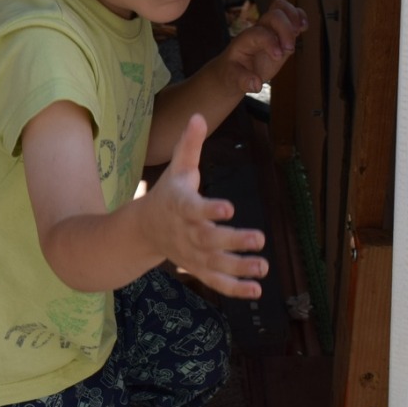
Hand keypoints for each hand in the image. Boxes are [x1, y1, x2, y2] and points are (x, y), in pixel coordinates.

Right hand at [139, 114, 268, 298]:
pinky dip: (234, 289)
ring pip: (215, 263)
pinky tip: (256, 290)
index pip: (195, 208)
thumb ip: (189, 145)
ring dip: (239, 268)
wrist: (144, 230)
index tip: (229, 208)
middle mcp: (186, 232)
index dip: (210, 209)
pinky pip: (215, 281)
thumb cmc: (167, 194)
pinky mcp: (198, 268)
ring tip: (263, 267)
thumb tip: (197, 116)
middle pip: (209, 239)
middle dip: (233, 241)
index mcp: (181, 205)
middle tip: (259, 239)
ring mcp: (192, 253)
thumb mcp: (177, 169)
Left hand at [223, 0, 308, 93]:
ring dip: (294, 17)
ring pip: (281, 8)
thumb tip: (255, 84)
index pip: (260, 33)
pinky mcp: (281, 34)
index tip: (278, 57)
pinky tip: (303, 28)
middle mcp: (258, 31)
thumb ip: (243, 81)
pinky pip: (291, 15)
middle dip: (285, 29)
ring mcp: (271, 30)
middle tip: (289, 49)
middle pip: (274, 14)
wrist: (235, 70)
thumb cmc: (233, 72)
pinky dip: (300, 17)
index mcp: (245, 40)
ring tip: (298, 32)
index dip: (270, 42)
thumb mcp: (232, 79)